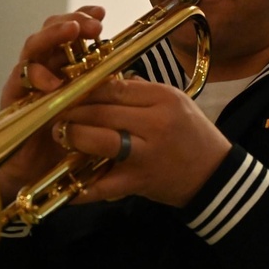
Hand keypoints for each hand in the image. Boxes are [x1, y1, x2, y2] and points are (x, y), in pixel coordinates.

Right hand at [0, 6, 105, 200]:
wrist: (37, 172)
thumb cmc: (67, 139)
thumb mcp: (92, 110)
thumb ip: (104, 92)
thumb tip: (133, 77)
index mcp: (64, 64)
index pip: (72, 31)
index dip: (84, 16)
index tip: (102, 12)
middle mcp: (44, 66)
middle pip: (51, 30)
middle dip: (71, 21)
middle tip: (92, 24)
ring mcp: (26, 80)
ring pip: (34, 46)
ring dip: (53, 36)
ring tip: (72, 31)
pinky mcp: (12, 97)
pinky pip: (20, 79)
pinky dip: (37, 76)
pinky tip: (52, 82)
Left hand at [56, 76, 231, 207]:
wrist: (214, 174)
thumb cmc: (192, 133)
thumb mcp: (174, 101)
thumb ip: (139, 92)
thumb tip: (101, 81)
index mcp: (163, 99)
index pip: (114, 87)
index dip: (84, 88)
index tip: (66, 88)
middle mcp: (155, 123)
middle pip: (102, 111)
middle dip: (72, 111)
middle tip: (53, 111)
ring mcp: (147, 154)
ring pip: (100, 140)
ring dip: (74, 136)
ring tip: (60, 134)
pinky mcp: (139, 181)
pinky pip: (104, 184)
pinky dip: (82, 187)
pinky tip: (66, 184)